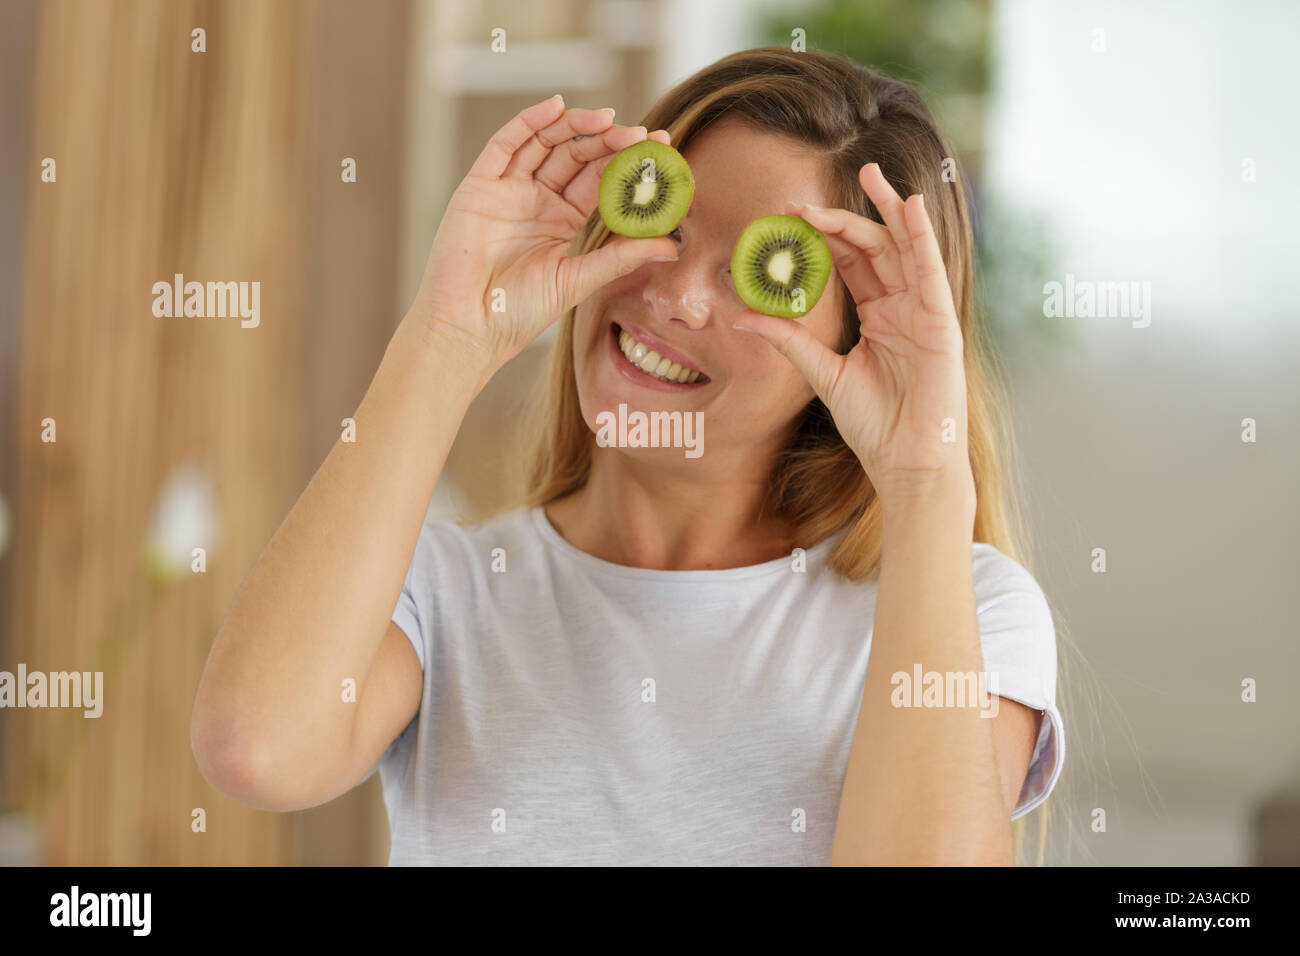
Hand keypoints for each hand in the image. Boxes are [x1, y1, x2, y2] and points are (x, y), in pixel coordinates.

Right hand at [406, 95, 678, 370]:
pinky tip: (557, 106)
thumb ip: (621, 256)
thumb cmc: (518, 312)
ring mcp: (507, 190)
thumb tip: (671, 244)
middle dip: (609, 142)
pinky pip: (505, 143)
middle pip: (576, 156)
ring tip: (610, 120)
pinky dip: (529, 121)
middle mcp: (535, 200)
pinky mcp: (479, 186)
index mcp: (561, 221)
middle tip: (641, 135)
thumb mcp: (578, 280)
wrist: (470, 328)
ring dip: (577, 126)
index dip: (627, 163)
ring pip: (545, 142)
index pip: (599, 180)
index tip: (660, 149)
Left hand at [733, 162, 973, 507]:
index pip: (853, 263)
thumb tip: (742, 318)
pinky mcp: (942, 324)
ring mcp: (924, 313)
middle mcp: (904, 307)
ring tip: (872, 174)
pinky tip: (910, 208)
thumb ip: (789, 341)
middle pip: (879, 247)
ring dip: (891, 210)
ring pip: (907, 250)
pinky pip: (931, 273)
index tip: (792, 216)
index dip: (826, 237)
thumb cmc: (873, 423)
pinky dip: (922, 239)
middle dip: (852, 215)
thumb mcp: (823, 374)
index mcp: (879, 316)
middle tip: (821, 189)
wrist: (905, 461)